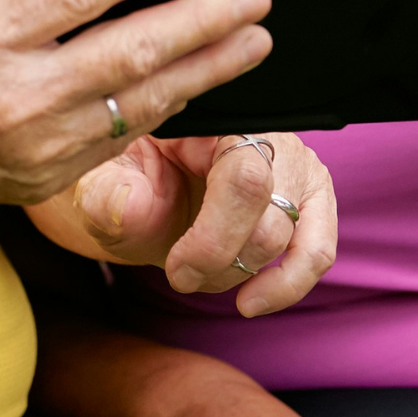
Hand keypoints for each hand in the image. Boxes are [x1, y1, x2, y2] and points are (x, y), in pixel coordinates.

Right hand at [0, 0, 273, 223]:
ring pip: (140, 105)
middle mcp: (13, 100)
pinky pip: (123, 139)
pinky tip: (205, 82)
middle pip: (128, 55)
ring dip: (205, 70)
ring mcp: (35, 148)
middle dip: (201, 23)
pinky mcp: (46, 178)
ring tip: (254, 38)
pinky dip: (170, 108)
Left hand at [32, 131, 336, 316]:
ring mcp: (293, 163)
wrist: (133, 191)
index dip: (214, 237)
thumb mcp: (98, 184)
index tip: (176, 270)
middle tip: (178, 275)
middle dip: (222, 259)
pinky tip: (250, 302)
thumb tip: (133, 205)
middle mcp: (265, 130)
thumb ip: (107, 193)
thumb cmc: (120, 181)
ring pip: (293, 235)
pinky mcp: (308, 199)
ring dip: (244, 273)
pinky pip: (319, 249)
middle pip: (271, 211)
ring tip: (200, 278)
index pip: (244, 175)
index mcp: (214, 115)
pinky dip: (288, 285)